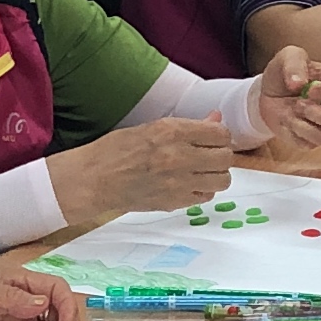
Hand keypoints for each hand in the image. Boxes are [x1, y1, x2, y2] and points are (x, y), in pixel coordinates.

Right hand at [46, 117, 236, 220]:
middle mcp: (179, 156)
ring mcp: (179, 182)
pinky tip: (189, 184)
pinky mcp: (175, 202)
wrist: (95, 179)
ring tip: (202, 171)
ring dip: (216, 174)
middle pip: (226, 157)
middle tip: (209, 154)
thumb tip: (215, 118)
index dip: (220, 135)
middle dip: (221, 154)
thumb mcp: (153, 127)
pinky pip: (206, 197)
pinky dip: (203, 190)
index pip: (220, 133)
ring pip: (222, 180)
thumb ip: (189, 125)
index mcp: (172, 131)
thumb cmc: (117, 150)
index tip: (213, 138)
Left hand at [250, 51, 320, 158]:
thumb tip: (299, 83)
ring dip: (307, 126)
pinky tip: (287, 121)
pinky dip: (295, 133)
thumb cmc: (284, 73)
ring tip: (292, 112)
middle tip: (300, 104)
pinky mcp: (313, 139)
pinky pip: (311, 144)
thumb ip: (294, 62)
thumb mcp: (288, 56)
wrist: (267, 93)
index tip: (310, 89)